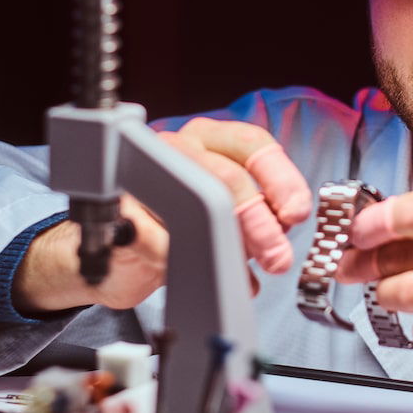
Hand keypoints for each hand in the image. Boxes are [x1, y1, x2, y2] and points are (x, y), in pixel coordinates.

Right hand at [14, 118, 311, 312]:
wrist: (117, 249)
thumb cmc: (178, 225)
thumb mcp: (225, 215)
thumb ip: (256, 214)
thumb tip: (283, 230)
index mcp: (211, 140)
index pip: (254, 145)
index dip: (281, 179)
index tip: (297, 213)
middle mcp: (178, 148)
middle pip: (227, 178)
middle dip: (260, 223)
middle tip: (277, 258)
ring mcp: (142, 173)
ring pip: (193, 200)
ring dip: (226, 242)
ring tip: (242, 271)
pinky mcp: (116, 207)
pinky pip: (153, 232)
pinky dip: (176, 255)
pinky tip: (195, 272)